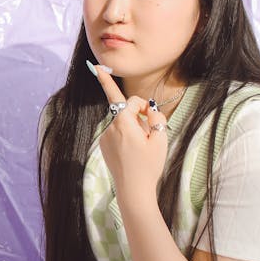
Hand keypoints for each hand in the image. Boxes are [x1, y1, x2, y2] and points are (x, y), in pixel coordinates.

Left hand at [89, 66, 167, 200]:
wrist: (133, 190)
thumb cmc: (149, 165)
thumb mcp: (160, 138)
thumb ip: (156, 116)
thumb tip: (148, 106)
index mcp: (124, 123)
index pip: (130, 100)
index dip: (138, 101)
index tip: (99, 69)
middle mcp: (111, 127)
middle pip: (126, 109)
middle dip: (139, 114)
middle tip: (150, 129)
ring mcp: (105, 137)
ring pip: (122, 122)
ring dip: (134, 126)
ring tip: (143, 146)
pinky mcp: (104, 146)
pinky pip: (117, 132)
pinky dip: (126, 135)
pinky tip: (134, 151)